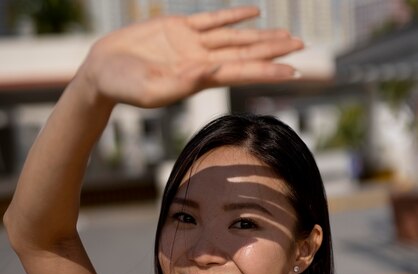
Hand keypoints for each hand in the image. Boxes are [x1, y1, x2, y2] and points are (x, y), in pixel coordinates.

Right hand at [79, 6, 302, 107]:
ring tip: (287, 35)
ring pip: (235, 37)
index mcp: (199, 79)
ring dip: (261, 36)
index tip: (294, 71)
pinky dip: (233, 16)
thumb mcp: (153, 89)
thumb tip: (213, 70)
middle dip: (275, 51)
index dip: (269, 70)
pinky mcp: (179, 28)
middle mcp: (202, 62)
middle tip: (303, 47)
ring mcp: (192, 44)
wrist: (103, 72)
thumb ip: (183, 82)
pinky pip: (212, 20)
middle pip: (247, 53)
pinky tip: (253, 14)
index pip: (242, 72)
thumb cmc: (124, 87)